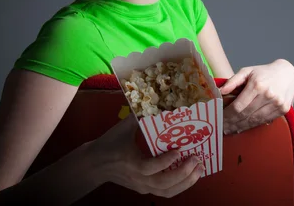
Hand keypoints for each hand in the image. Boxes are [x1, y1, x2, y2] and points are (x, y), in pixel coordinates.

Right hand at [88, 116, 204, 197]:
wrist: (94, 165)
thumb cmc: (109, 144)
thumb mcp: (122, 129)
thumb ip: (139, 117)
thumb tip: (156, 101)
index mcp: (131, 163)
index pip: (150, 167)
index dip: (165, 161)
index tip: (179, 150)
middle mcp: (138, 179)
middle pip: (163, 184)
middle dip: (183, 174)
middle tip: (196, 160)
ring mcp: (142, 186)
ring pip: (167, 192)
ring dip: (186, 182)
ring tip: (199, 169)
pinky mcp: (145, 189)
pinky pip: (165, 192)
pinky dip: (181, 185)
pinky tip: (192, 174)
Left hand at [220, 59, 293, 134]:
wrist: (288, 73)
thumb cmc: (264, 72)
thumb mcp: (247, 71)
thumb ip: (233, 81)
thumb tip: (220, 91)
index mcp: (257, 84)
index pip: (238, 106)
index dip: (227, 115)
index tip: (219, 119)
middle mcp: (268, 95)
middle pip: (246, 115)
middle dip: (232, 123)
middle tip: (222, 128)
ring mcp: (277, 103)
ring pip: (255, 121)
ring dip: (241, 127)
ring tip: (231, 130)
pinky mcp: (283, 109)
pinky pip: (264, 121)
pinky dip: (253, 125)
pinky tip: (243, 127)